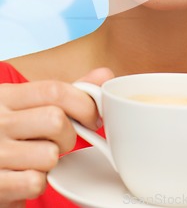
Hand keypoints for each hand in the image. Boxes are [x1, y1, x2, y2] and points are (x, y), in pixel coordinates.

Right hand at [0, 67, 112, 205]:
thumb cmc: (14, 134)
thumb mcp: (31, 106)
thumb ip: (68, 92)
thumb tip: (105, 75)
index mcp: (6, 96)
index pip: (54, 90)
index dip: (83, 104)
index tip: (93, 118)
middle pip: (56, 120)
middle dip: (69, 136)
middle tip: (60, 142)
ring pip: (49, 155)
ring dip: (52, 162)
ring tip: (38, 159)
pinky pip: (35, 183)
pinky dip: (38, 183)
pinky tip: (27, 175)